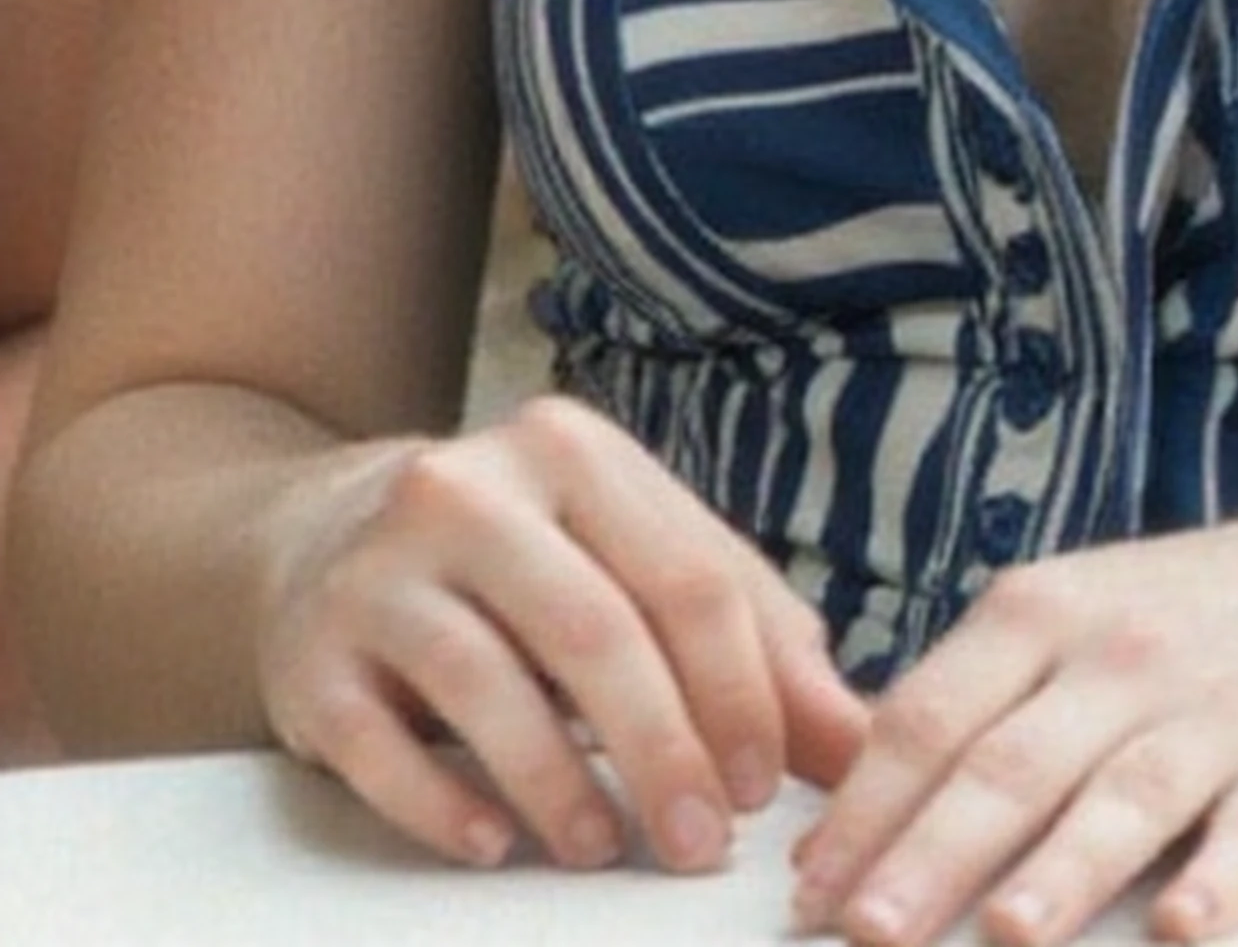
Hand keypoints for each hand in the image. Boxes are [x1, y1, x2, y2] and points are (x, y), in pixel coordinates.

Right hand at [257, 392, 866, 872]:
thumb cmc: (526, 565)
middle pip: (597, 630)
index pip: (689, 575)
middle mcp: (473, 488)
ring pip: (489, 683)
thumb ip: (750, 641)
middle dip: (665, 751)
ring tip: (601, 850)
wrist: (327, 541)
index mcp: (575, 452)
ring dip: (561, 785)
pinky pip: (380, 743)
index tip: (767, 790)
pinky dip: (442, 804)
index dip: (741, 691)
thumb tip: (856, 741)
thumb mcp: (636, 564)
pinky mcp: (315, 651)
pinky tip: (493, 843)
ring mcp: (383, 567)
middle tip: (700, 846)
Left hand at [789, 517, 1237, 945]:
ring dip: (1063, 869)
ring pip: (1126, 794)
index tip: (811, 896)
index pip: (933, 715)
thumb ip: (958, 710)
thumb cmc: (1163, 629)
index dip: (869, 808)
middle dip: (935, 853)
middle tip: (870, 936)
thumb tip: (835, 831)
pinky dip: (1218, 881)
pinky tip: (1179, 928)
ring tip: (1007, 934)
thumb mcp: (1058, 625)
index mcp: (1041, 612)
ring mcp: (1213, 711)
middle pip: (1012, 764)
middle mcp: (1120, 656)